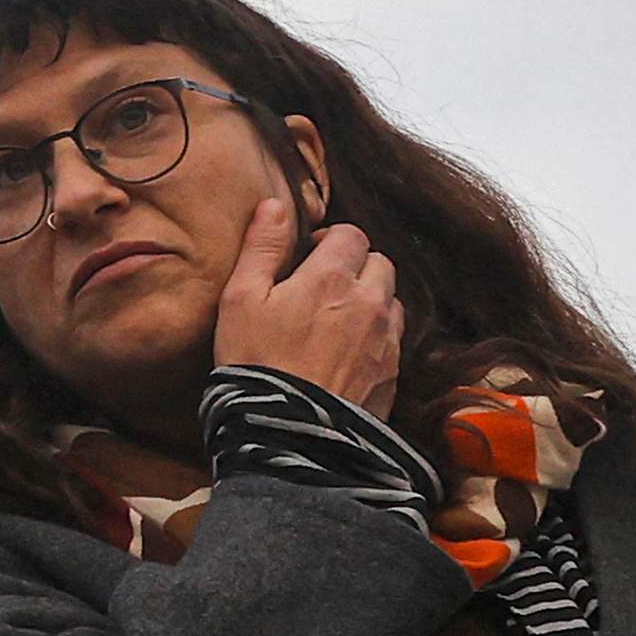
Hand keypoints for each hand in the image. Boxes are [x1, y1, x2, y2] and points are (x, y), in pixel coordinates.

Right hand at [212, 195, 401, 414]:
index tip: (308, 255)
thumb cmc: (256, 361)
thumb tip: (274, 205)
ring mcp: (386, 338)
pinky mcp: (393, 371)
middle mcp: (369, 301)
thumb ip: (261, 247)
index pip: (351, 234)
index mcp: (331, 277)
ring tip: (338, 318)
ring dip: (371, 299)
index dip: (329, 239)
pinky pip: (394, 337)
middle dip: (355, 266)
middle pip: (379, 262)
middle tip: (322, 285)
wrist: (290, 430)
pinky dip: (377, 333)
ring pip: (391, 299)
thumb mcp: (241, 298)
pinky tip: (348, 350)